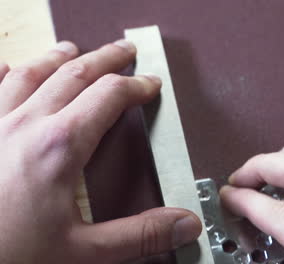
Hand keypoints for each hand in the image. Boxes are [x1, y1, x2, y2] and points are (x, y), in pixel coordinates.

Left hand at [0, 40, 200, 263]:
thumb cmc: (8, 257)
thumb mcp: (81, 253)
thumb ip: (138, 235)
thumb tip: (184, 225)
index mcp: (58, 147)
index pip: (109, 97)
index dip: (136, 86)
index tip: (150, 84)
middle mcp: (23, 125)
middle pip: (75, 74)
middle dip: (106, 58)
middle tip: (124, 50)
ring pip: (31, 73)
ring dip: (59, 59)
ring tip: (73, 51)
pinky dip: (2, 72)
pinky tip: (8, 67)